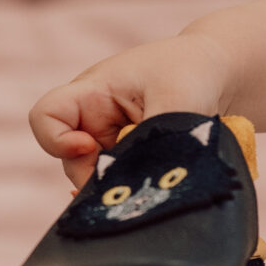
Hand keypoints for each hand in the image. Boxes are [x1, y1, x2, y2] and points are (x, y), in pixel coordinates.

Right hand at [29, 33, 232, 188]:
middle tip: (137, 178)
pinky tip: (150, 195)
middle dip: (99, 177)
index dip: (56, 140)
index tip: (90, 147)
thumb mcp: (176, 103)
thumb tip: (140, 189)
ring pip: (97, 177)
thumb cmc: (191, 72)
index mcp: (93, 93)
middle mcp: (93, 118)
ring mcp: (110, 139)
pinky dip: (132, 189)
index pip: (46, 116)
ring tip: (158, 179)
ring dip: (122, 185)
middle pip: (71, 160)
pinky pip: (119, 180)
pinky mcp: (130, 156)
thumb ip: (153, 145)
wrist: (218, 71)